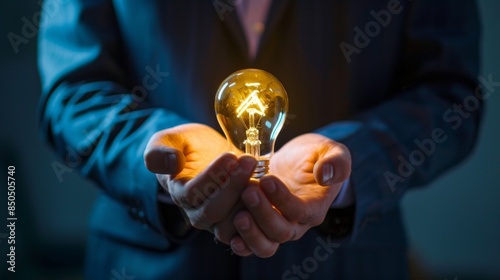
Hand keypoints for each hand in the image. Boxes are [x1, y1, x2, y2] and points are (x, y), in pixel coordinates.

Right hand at [144, 123, 255, 242]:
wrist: (214, 155)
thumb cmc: (192, 146)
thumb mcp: (174, 138)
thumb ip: (161, 148)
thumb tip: (172, 163)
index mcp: (179, 193)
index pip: (193, 193)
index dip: (213, 177)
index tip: (230, 155)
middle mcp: (197, 213)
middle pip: (214, 211)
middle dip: (234, 185)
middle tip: (249, 160)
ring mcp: (219, 222)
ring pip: (231, 225)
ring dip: (248, 203)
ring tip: (260, 177)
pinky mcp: (239, 226)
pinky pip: (249, 234)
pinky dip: (259, 217)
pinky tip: (267, 192)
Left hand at [230, 133, 350, 256]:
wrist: (296, 163)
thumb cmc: (314, 156)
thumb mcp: (330, 151)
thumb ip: (336, 161)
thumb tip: (325, 176)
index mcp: (314, 207)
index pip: (299, 211)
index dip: (283, 199)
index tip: (267, 179)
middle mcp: (295, 224)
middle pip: (280, 231)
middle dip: (263, 214)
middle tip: (248, 191)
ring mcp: (276, 227)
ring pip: (265, 244)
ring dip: (250, 232)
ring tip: (238, 215)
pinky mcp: (259, 227)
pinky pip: (250, 245)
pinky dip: (242, 244)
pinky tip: (232, 236)